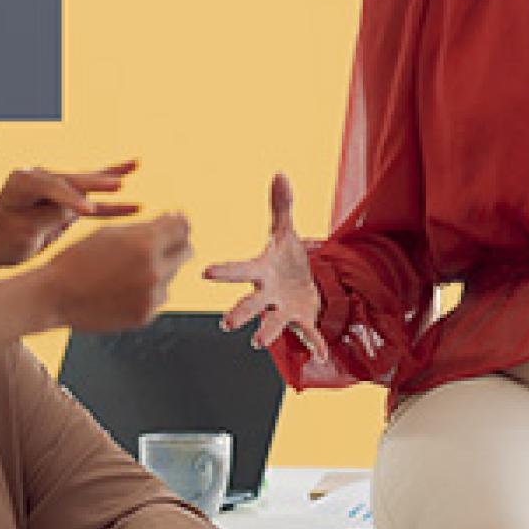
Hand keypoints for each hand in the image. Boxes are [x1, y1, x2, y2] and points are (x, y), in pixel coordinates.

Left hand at [0, 161, 141, 268]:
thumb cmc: (2, 239)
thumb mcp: (22, 231)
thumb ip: (50, 216)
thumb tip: (81, 207)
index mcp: (22, 181)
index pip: (52, 186)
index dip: (71, 198)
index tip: (88, 212)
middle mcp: (39, 177)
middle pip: (73, 180)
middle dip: (96, 181)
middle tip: (118, 184)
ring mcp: (55, 187)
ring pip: (87, 184)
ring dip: (112, 178)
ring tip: (136, 164)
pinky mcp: (66, 201)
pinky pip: (92, 202)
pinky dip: (112, 205)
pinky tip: (135, 206)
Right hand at [39, 213, 191, 330]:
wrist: (54, 296)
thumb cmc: (77, 259)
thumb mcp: (109, 233)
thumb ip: (146, 227)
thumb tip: (177, 219)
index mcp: (144, 244)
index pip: (182, 226)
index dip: (180, 221)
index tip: (175, 220)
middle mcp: (153, 270)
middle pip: (187, 251)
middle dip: (177, 245)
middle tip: (159, 244)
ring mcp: (151, 296)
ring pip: (172, 276)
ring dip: (159, 270)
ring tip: (126, 271)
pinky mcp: (145, 315)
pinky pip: (158, 297)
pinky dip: (148, 291)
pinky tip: (122, 288)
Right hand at [205, 174, 330, 361]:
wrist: (301, 283)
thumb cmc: (285, 257)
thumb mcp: (285, 230)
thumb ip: (282, 205)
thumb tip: (280, 173)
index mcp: (261, 271)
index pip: (241, 270)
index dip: (225, 271)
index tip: (206, 272)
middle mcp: (267, 294)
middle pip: (250, 304)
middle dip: (240, 313)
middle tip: (226, 323)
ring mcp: (282, 310)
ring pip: (272, 323)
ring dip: (266, 332)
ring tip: (257, 342)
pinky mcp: (301, 321)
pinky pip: (307, 334)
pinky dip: (314, 344)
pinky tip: (322, 354)